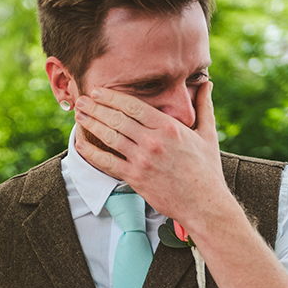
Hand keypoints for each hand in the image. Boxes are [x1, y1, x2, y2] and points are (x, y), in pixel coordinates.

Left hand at [73, 82, 232, 225]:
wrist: (204, 204)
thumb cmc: (206, 170)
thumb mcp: (208, 134)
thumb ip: (204, 106)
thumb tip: (207, 84)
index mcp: (169, 127)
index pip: (133, 106)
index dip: (112, 97)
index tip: (99, 91)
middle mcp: (153, 141)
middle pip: (117, 119)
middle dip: (96, 107)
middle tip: (82, 100)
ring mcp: (142, 160)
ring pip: (110, 137)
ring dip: (91, 125)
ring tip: (79, 116)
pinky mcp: (135, 178)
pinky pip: (107, 163)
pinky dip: (91, 153)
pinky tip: (80, 145)